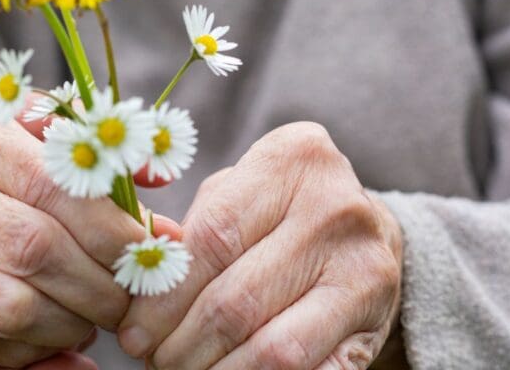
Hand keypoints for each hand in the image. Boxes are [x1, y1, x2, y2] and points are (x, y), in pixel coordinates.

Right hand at [0, 106, 178, 367]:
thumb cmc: (18, 168)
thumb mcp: (51, 144)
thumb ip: (101, 158)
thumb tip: (158, 185)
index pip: (52, 184)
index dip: (109, 228)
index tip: (146, 251)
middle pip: (33, 247)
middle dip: (98, 284)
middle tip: (131, 298)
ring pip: (12, 303)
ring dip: (70, 322)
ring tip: (96, 315)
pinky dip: (34, 348)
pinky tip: (56, 331)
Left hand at [119, 122, 402, 368]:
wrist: (368, 236)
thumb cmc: (278, 212)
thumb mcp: (237, 195)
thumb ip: (190, 231)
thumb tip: (136, 296)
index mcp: (292, 160)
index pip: (210, 240)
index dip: (163, 297)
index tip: (133, 331)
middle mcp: (336, 208)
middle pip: (235, 301)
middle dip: (182, 345)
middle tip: (155, 361)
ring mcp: (366, 268)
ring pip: (271, 349)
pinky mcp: (376, 323)